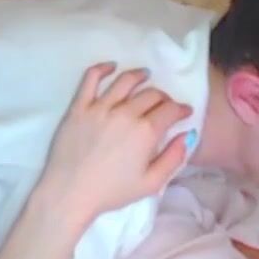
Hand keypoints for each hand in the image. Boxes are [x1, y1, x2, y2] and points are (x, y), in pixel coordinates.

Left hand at [37, 64, 190, 221]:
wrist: (70, 192)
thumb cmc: (112, 192)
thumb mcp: (151, 183)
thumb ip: (174, 158)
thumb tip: (188, 135)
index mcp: (145, 132)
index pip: (170, 110)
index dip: (181, 109)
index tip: (185, 112)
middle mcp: (125, 113)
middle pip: (150, 94)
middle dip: (163, 97)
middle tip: (164, 103)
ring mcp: (100, 107)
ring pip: (125, 81)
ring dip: (139, 75)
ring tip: (145, 74)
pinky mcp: (79, 107)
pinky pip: (91, 78)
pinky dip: (102, 68)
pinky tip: (111, 66)